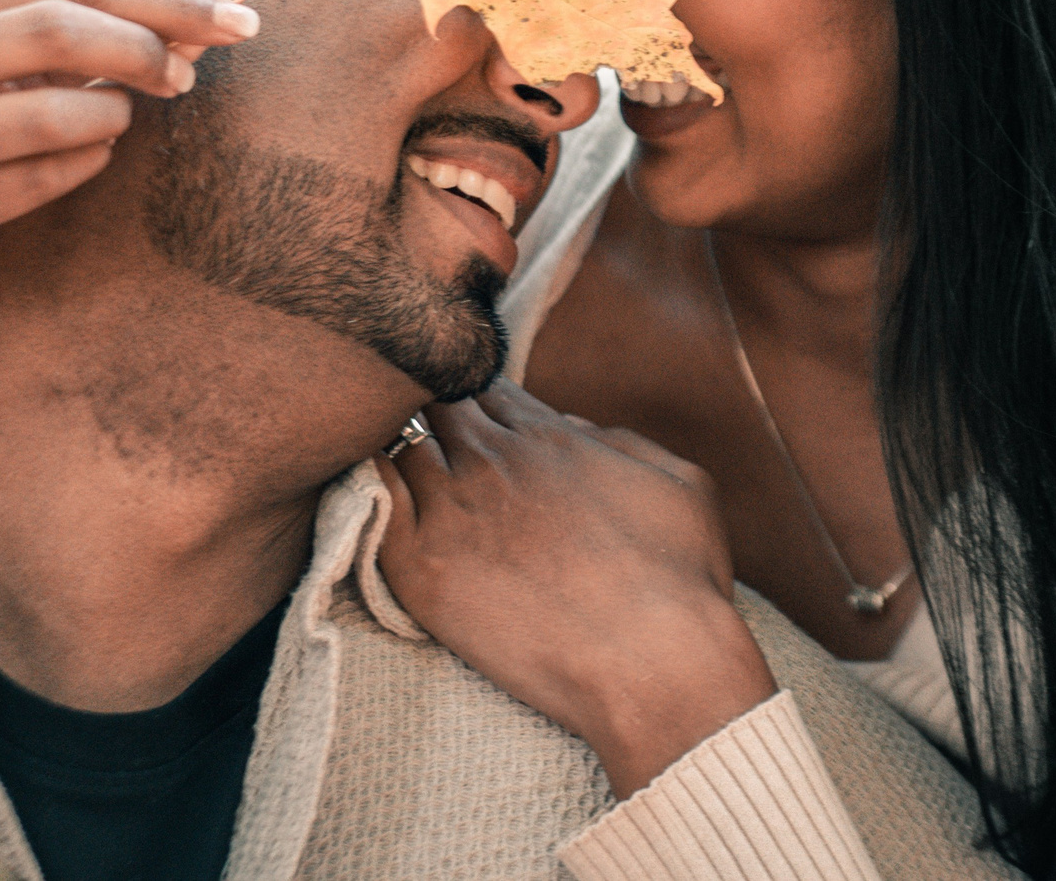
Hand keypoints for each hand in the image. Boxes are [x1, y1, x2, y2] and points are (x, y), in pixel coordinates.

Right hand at [0, 0, 257, 315]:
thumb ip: (39, 18)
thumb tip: (175, 23)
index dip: (163, 0)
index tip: (235, 18)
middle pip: (59, 31)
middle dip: (146, 48)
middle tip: (187, 74)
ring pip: (53, 114)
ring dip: (112, 115)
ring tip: (117, 115)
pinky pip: (37, 182)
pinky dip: (84, 162)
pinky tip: (89, 152)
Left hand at [375, 384, 777, 797]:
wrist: (654, 666)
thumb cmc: (681, 583)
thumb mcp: (683, 482)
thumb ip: (623, 440)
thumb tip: (575, 428)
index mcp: (551, 435)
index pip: (486, 390)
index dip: (479, 406)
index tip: (479, 436)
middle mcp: (495, 460)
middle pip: (437, 409)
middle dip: (436, 423)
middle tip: (440, 462)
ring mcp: (454, 510)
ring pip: (401, 450)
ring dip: (404, 461)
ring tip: (410, 491)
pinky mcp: (422, 567)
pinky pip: (372, 502)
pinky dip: (371, 492)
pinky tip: (376, 506)